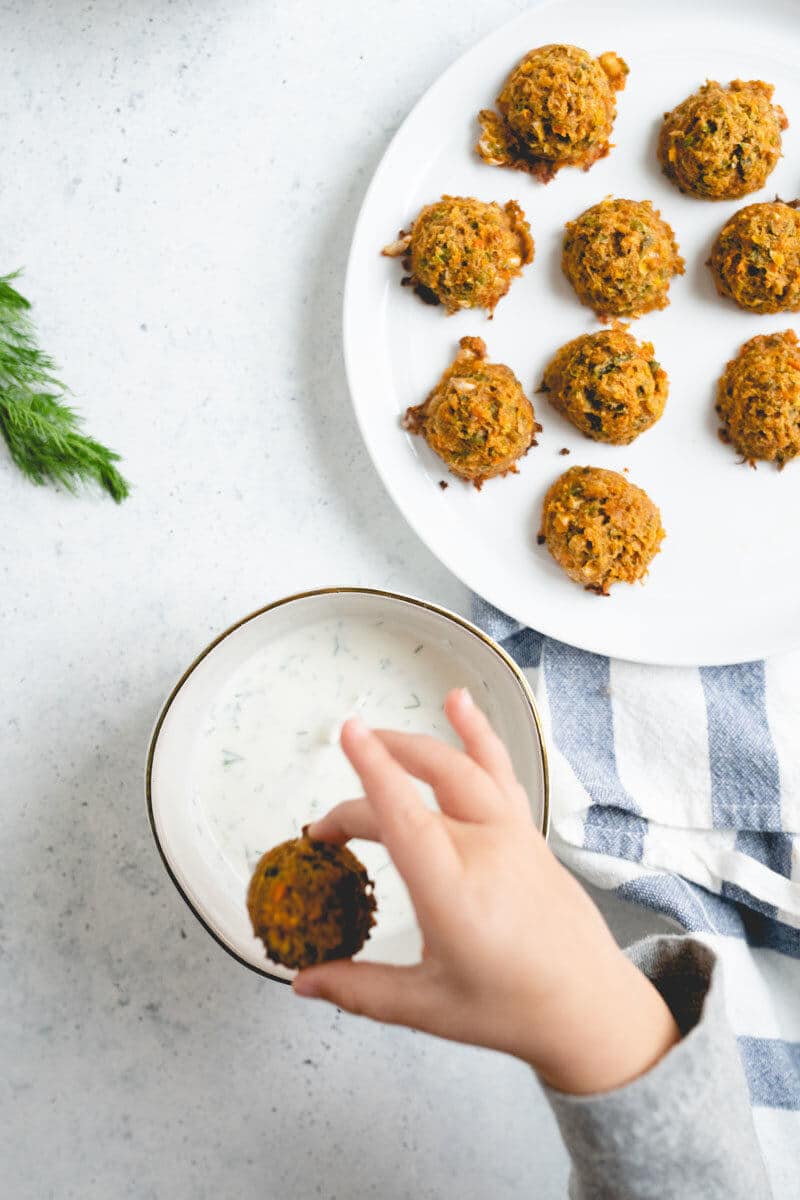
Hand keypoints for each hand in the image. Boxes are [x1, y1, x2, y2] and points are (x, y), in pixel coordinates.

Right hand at [295, 689, 678, 1094]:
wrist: (590, 1007)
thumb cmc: (514, 1009)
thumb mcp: (428, 1007)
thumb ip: (360, 990)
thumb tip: (305, 982)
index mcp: (453, 891)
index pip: (403, 815)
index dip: (372, 770)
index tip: (348, 733)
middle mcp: (484, 850)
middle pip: (417, 790)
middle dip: (368, 788)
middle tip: (331, 822)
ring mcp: (512, 835)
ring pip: (461, 766)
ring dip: (415, 745)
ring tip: (378, 733)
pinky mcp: (528, 832)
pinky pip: (500, 770)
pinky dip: (478, 733)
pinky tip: (461, 704)